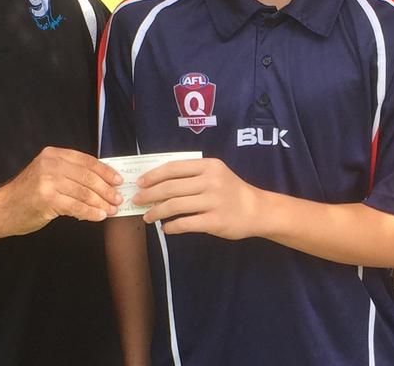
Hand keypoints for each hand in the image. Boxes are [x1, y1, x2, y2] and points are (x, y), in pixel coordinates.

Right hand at [0, 147, 122, 235]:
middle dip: (107, 190)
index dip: (106, 171)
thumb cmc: (27, 195)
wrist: (1, 210)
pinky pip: (76, 206)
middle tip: (118, 199)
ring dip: (101, 203)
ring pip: (84, 192)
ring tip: (111, 210)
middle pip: (88, 177)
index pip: (87, 161)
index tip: (118, 181)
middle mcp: (51, 164)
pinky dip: (90, 212)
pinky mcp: (46, 198)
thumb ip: (70, 174)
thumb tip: (103, 181)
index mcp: (54, 154)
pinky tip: (98, 216)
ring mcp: (47, 180)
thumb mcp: (48, 175)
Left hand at [136, 158, 263, 239]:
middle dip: (149, 195)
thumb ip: (192, 175)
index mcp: (209, 166)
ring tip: (147, 216)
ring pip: (174, 206)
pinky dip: (171, 226)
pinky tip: (165, 228)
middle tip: (137, 200)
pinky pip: (185, 223)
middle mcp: (211, 181)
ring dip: (156, 212)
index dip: (153, 175)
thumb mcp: (216, 174)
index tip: (139, 183)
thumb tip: (157, 182)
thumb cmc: (231, 191)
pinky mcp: (214, 221)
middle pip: (170, 187)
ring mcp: (213, 202)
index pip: (173, 168)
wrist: (256, 210)